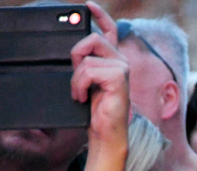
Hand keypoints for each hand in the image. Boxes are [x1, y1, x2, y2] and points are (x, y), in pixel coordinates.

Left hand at [70, 2, 128, 147]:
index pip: (109, 31)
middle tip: (77, 78)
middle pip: (92, 38)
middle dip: (76, 55)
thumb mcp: (85, 81)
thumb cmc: (95, 110)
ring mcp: (121, 69)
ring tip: (79, 93)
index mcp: (113, 61)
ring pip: (86, 58)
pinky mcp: (118, 78)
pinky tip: (82, 97)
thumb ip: (83, 63)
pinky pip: (88, 70)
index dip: (99, 16)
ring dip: (76, 78)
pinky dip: (79, 85)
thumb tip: (75, 52)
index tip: (88, 5)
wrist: (104, 131)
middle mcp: (120, 62)